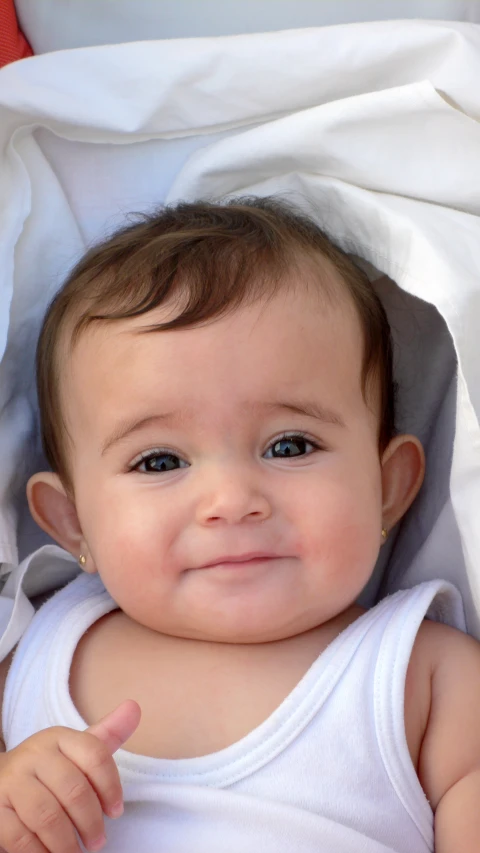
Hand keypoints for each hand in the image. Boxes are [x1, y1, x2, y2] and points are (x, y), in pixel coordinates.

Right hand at [0, 699, 140, 852]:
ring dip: (67, 842)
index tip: (116, 811)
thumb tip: (135, 708)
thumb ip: (107, 735)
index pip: (95, 755)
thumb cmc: (48, 771)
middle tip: (98, 841)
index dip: (111, 787)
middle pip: (74, 789)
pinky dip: (40, 852)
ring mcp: (11, 780)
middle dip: (91, 821)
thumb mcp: (75, 752)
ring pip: (48, 815)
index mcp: (59, 737)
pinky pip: (21, 836)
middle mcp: (34, 753)